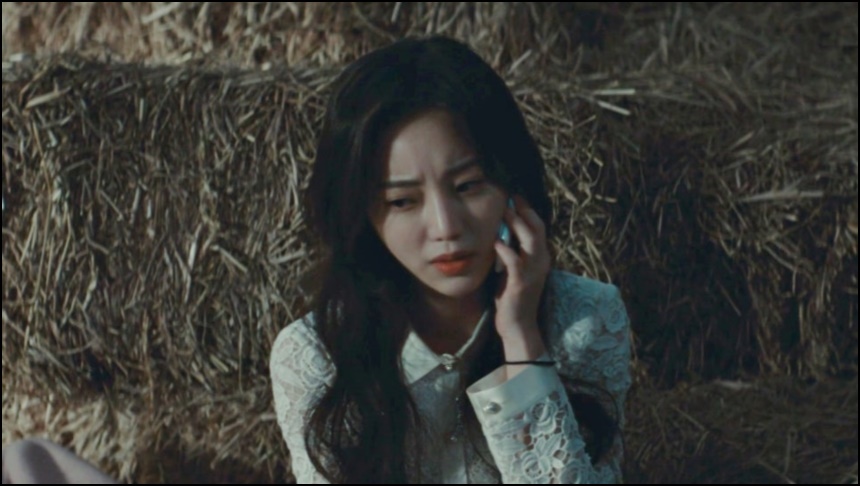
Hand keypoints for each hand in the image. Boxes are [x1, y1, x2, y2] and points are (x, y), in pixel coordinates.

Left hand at [493, 195, 550, 344]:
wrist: (518, 326)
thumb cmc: (512, 298)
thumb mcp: (514, 271)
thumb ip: (511, 253)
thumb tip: (499, 233)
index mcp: (541, 258)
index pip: (539, 228)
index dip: (528, 211)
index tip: (514, 198)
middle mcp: (541, 262)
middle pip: (537, 229)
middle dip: (524, 211)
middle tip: (509, 199)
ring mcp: (533, 272)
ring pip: (530, 241)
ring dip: (517, 225)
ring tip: (504, 213)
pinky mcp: (521, 283)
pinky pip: (515, 261)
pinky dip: (506, 249)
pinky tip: (496, 241)